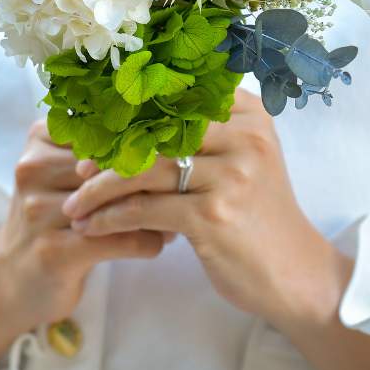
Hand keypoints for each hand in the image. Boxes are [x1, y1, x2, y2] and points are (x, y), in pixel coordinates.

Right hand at [0, 117, 173, 336]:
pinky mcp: (53, 250)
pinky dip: (146, 241)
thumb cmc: (52, 216)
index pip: (106, 126)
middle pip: (114, 161)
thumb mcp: (66, 172)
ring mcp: (39, 210)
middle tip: (187, 182)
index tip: (177, 145)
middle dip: (155, 174)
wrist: (9, 279)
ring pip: (120, 199)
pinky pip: (118, 238)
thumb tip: (168, 129)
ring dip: (157, 209)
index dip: (144, 136)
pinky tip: (158, 242)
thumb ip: (103, 149)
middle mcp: (34, 168)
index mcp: (41, 138)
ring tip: (177, 214)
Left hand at [60, 88, 341, 329]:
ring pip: (145, 168)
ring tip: (75, 203)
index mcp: (248, 112)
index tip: (96, 129)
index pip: (176, 96)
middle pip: (156, 129)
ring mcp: (231, 174)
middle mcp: (243, 135)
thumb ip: (200, 133)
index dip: (130, 110)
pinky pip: (146, 209)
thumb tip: (128, 118)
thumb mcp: (240, 158)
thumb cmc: (256, 213)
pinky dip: (112, 217)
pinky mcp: (214, 214)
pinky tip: (92, 226)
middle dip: (109, 149)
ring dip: (100, 188)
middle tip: (78, 168)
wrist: (294, 272)